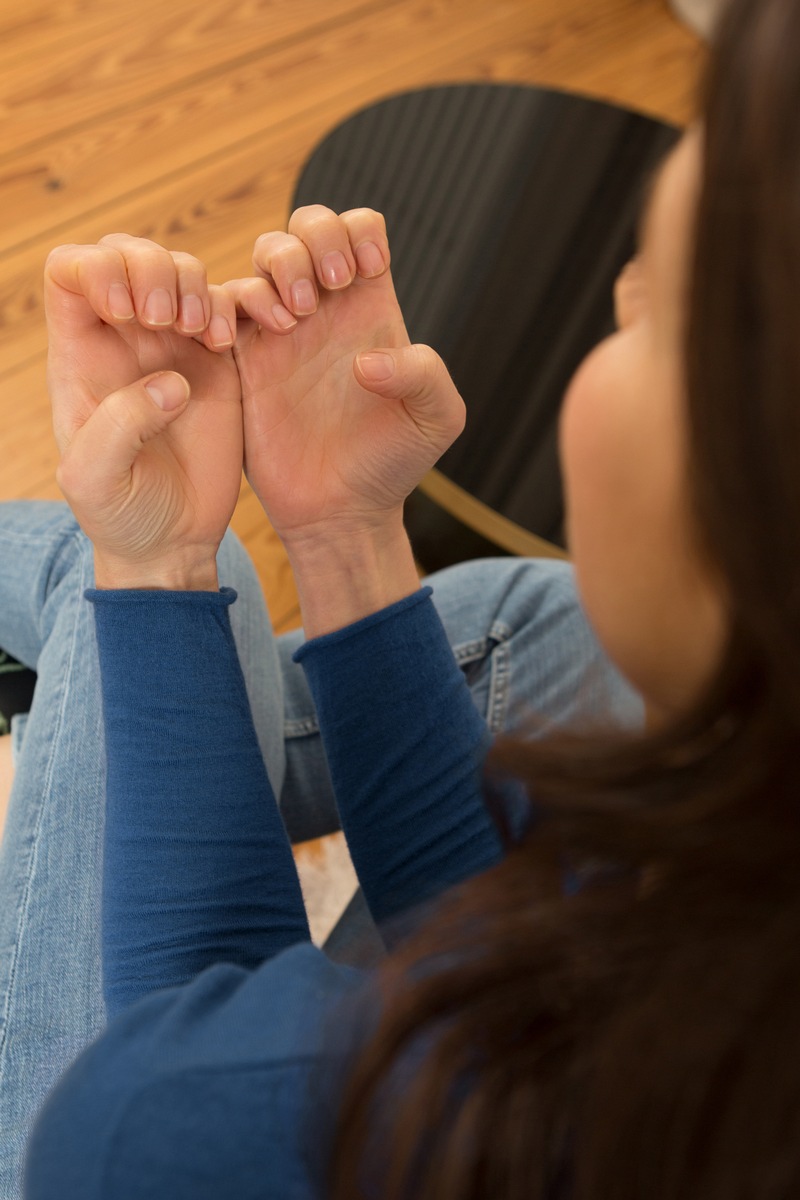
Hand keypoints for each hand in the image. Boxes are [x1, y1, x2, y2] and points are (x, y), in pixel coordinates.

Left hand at [45, 235, 243, 587]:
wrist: (172, 541)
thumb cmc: (121, 512)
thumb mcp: (96, 479)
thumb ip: (120, 426)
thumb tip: (170, 383)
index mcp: (80, 356)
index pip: (71, 272)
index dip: (96, 270)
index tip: (123, 312)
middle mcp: (125, 340)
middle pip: (126, 253)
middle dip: (149, 266)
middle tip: (166, 319)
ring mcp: (173, 347)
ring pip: (179, 268)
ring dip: (191, 283)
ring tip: (200, 335)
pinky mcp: (219, 363)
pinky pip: (228, 304)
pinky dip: (231, 306)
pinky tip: (225, 343)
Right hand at [226, 207, 465, 548]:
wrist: (340, 511)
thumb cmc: (393, 465)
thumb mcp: (437, 420)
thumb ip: (424, 374)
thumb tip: (365, 359)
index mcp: (370, 308)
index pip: (361, 229)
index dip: (359, 232)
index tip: (365, 273)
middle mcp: (325, 309)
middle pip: (307, 225)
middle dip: (313, 237)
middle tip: (326, 290)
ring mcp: (280, 331)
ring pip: (264, 254)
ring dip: (277, 268)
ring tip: (295, 322)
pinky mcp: (242, 360)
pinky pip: (222, 304)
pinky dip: (229, 304)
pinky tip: (254, 338)